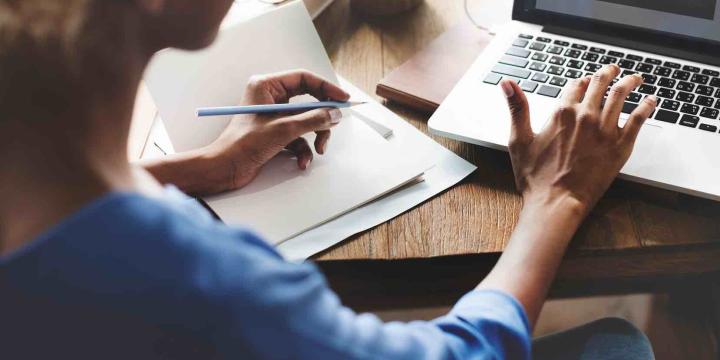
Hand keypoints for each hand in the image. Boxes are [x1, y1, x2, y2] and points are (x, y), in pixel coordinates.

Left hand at [204, 69, 349, 191]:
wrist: (225, 169)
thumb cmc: (243, 144)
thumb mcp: (284, 129)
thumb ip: (313, 119)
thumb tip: (334, 114)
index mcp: (266, 86)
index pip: (304, 79)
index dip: (326, 88)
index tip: (343, 99)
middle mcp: (270, 98)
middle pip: (308, 101)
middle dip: (321, 118)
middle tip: (333, 125)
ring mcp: (273, 117)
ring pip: (306, 121)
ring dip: (315, 137)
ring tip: (318, 149)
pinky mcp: (275, 133)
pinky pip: (298, 137)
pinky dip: (303, 150)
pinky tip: (302, 162)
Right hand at [501, 64, 656, 212]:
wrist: (556, 202)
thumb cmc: (536, 178)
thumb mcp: (519, 140)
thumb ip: (517, 108)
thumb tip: (507, 83)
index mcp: (561, 113)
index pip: (576, 85)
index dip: (581, 81)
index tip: (585, 81)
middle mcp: (585, 116)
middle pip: (601, 83)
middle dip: (608, 73)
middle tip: (613, 70)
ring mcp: (605, 130)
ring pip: (622, 94)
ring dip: (630, 82)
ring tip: (635, 78)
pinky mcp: (621, 145)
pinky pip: (639, 118)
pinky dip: (646, 106)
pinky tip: (651, 101)